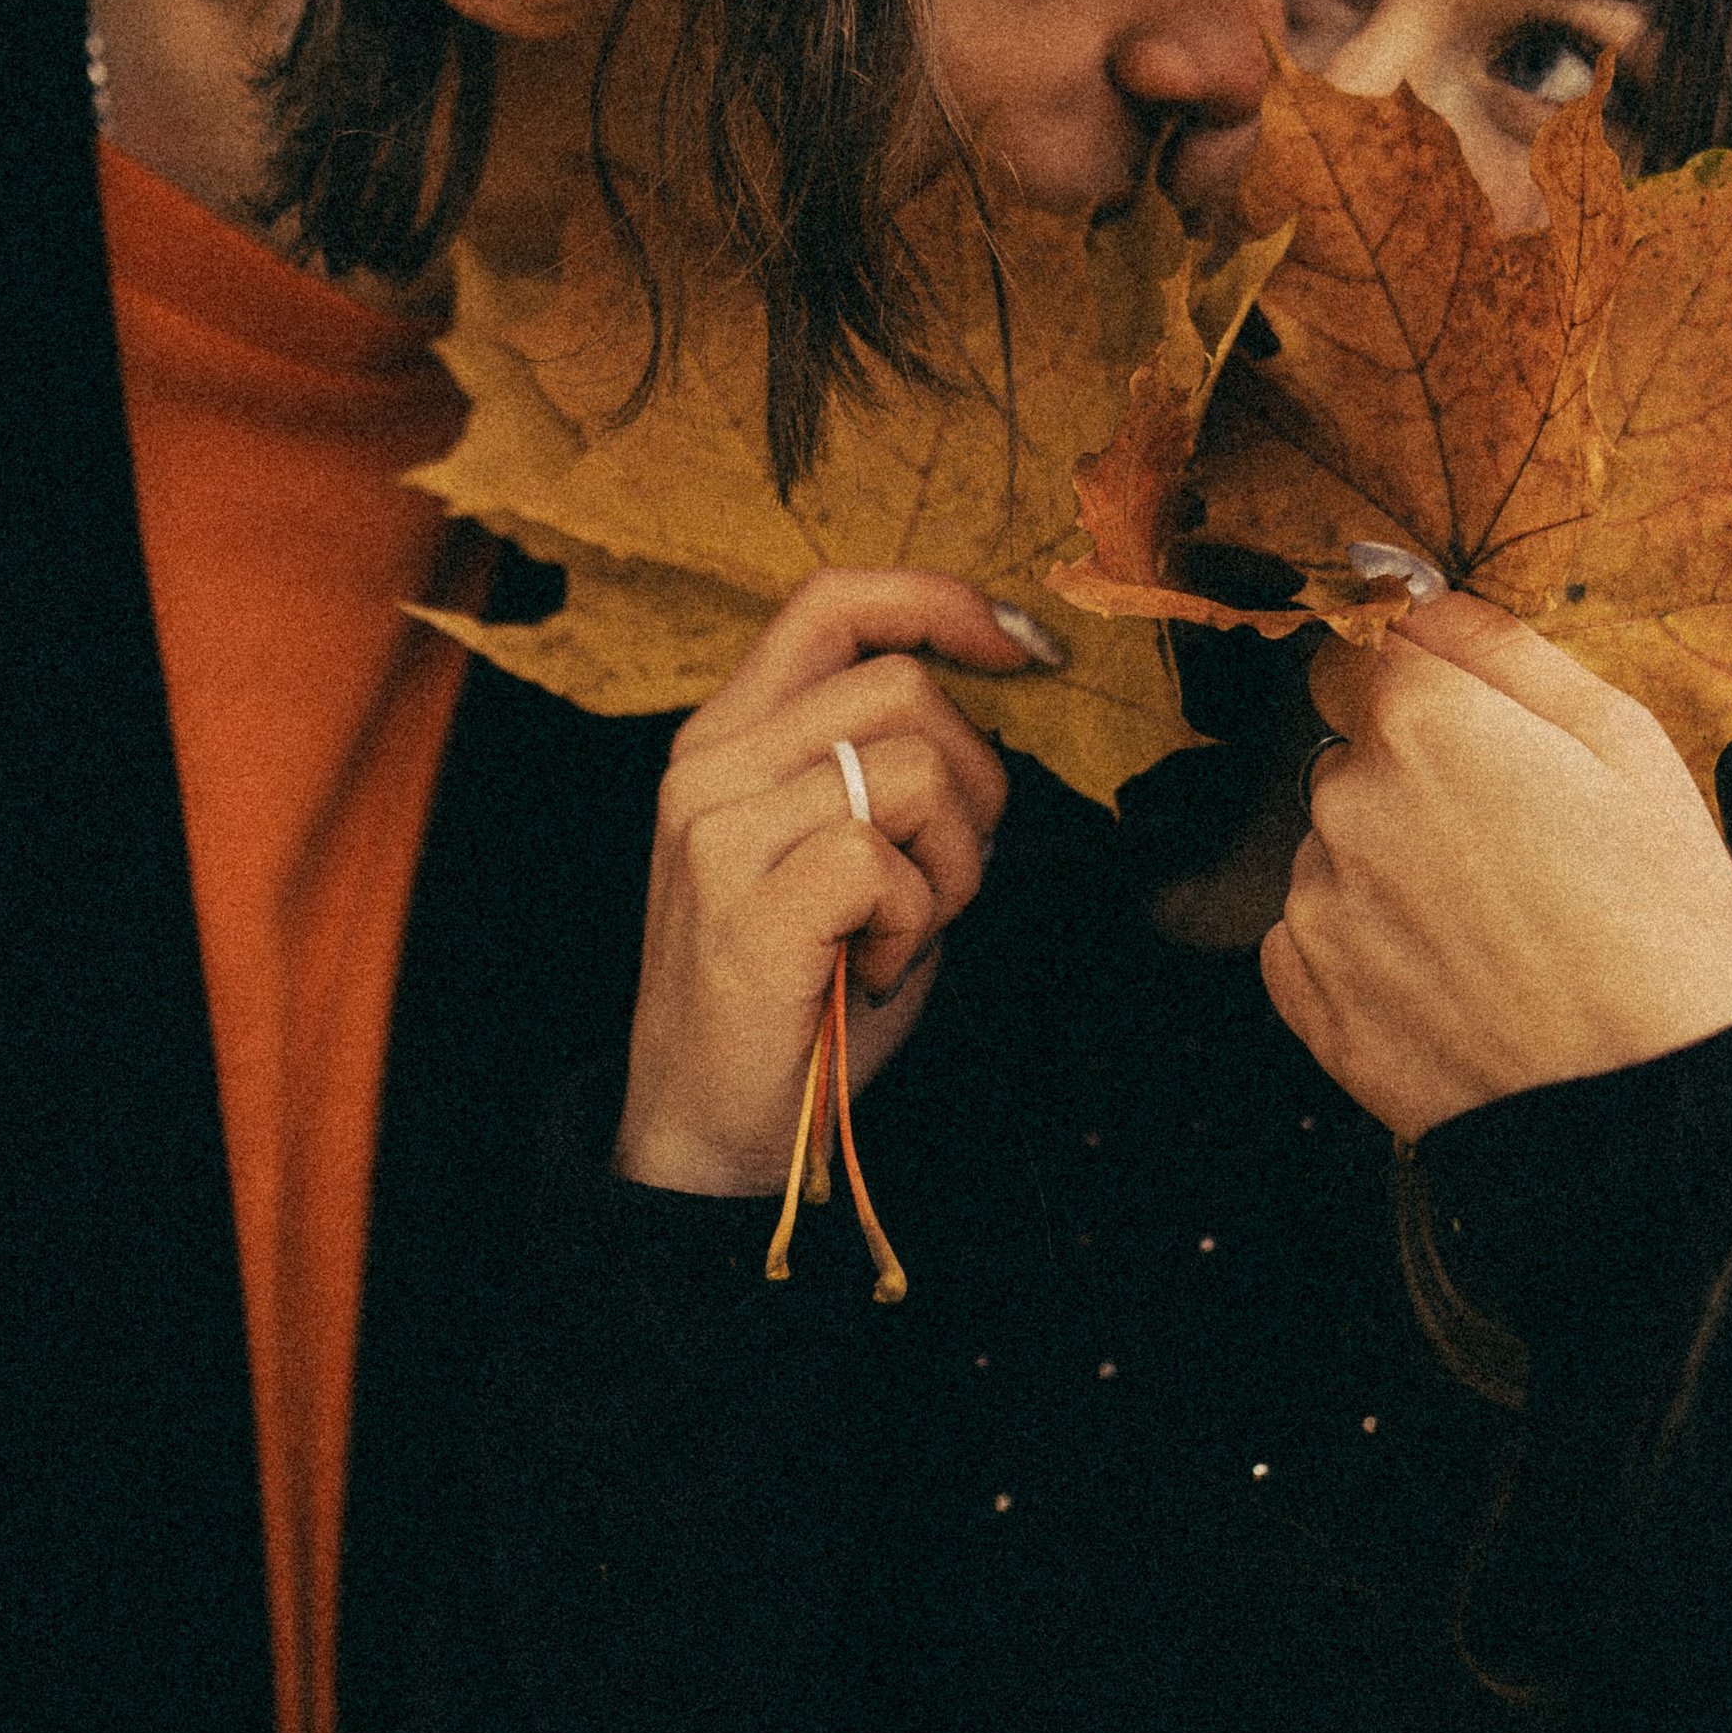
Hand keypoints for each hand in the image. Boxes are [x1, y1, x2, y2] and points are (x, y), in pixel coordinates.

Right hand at [614, 570, 1030, 1193]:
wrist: (708, 1130)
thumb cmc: (797, 994)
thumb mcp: (836, 852)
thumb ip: (883, 768)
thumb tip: (992, 704)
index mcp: (726, 737)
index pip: (832, 602)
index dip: (940, 602)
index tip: (1023, 650)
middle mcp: (709, 766)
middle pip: (902, 686)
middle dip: (976, 781)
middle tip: (946, 876)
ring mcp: (718, 831)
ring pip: (914, 770)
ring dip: (952, 864)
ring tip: (901, 930)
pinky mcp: (748, 904)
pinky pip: (888, 860)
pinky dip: (917, 920)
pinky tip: (874, 965)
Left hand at [1260, 595, 1731, 1140]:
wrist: (1636, 1103)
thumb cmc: (1655, 920)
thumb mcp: (1628, 746)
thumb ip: (1506, 651)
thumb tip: (1419, 597)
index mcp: (1422, 724)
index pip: (1361, 651)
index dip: (1415, 684)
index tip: (1464, 728)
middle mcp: (1346, 802)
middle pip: (1353, 757)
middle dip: (1415, 783)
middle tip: (1517, 852)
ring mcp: (1317, 901)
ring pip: (1340, 849)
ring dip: (1392, 869)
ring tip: (1495, 930)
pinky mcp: (1305, 990)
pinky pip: (1317, 935)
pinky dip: (1369, 948)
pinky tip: (1452, 978)